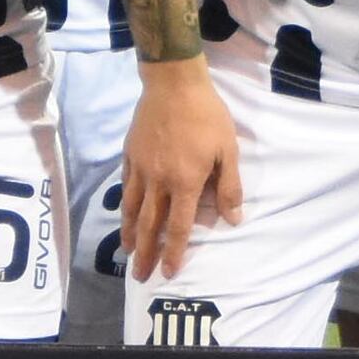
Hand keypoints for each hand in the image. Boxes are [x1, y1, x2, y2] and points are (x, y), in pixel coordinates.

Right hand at [120, 57, 245, 278]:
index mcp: (184, 183)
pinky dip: (125, 206)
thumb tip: (233, 219)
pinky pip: (126, 186)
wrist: (173, 83)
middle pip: (150, 225)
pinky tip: (125, 215)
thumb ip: (228, 187)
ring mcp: (141, 169)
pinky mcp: (130, 155)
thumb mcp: (228, 150)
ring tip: (127, 252)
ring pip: (133, 209)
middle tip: (140, 275)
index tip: (168, 271)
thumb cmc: (206, 116)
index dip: (175, 252)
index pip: (179, 227)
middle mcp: (158, 181)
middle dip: (146, 253)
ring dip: (130, 234)